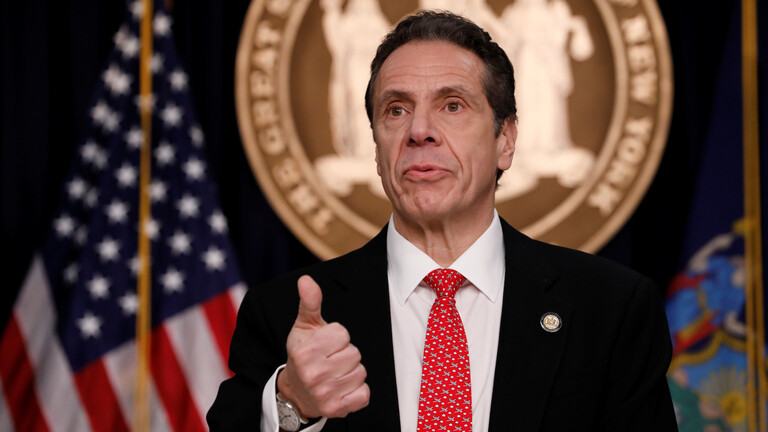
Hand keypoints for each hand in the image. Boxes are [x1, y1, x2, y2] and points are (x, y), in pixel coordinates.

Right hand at [277, 275, 369, 418]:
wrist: (296, 392)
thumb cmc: (303, 354)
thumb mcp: (304, 326)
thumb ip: (310, 302)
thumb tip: (306, 280)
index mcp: (306, 351)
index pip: (343, 334)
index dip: (337, 337)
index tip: (326, 344)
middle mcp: (314, 374)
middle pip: (354, 353)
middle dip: (346, 354)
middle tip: (330, 360)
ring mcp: (325, 394)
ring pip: (361, 372)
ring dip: (352, 372)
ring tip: (335, 374)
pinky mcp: (337, 409)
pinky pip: (364, 394)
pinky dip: (358, 391)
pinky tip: (342, 388)